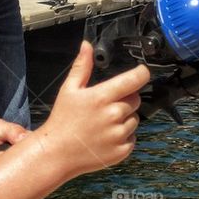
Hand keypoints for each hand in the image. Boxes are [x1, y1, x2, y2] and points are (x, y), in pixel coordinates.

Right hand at [35, 41, 149, 178]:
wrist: (57, 153)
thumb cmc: (62, 120)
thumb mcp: (69, 89)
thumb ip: (82, 66)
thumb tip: (87, 45)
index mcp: (102, 97)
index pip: (135, 79)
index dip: (141, 73)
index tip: (140, 72)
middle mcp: (113, 115)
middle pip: (135, 99)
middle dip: (126, 98)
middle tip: (107, 104)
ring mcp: (118, 135)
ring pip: (135, 119)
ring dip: (125, 118)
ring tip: (104, 122)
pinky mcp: (121, 152)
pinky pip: (132, 138)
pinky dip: (123, 137)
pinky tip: (106, 136)